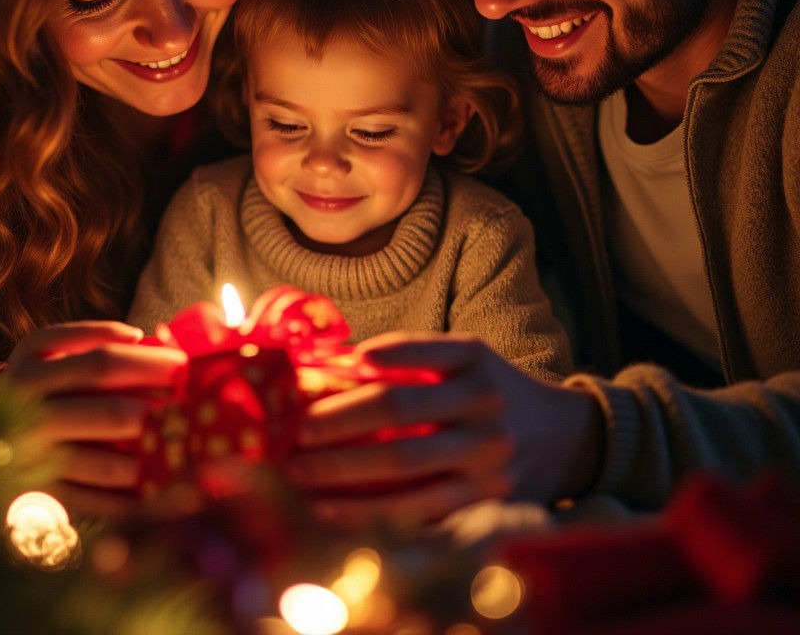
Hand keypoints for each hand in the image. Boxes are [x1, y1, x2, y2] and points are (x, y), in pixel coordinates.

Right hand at [3, 320, 184, 516]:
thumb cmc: (37, 378)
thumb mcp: (48, 344)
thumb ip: (90, 335)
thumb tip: (140, 336)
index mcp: (33, 369)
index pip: (101, 363)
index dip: (148, 364)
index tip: (185, 366)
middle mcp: (28, 416)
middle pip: (108, 413)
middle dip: (158, 413)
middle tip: (195, 412)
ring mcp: (33, 461)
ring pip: (104, 465)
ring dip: (151, 461)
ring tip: (189, 452)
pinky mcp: (41, 497)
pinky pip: (94, 503)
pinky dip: (130, 501)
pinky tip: (162, 492)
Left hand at [286, 332, 603, 526]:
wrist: (566, 438)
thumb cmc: (492, 390)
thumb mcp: (466, 359)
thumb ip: (412, 357)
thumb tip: (335, 364)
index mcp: (476, 359)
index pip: (420, 350)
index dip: (375, 356)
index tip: (328, 367)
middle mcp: (485, 404)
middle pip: (401, 410)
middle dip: (340, 421)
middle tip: (296, 431)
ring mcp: (488, 456)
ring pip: (405, 466)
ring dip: (343, 471)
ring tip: (298, 472)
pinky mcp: (487, 500)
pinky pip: (419, 510)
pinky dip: (370, 512)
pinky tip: (331, 511)